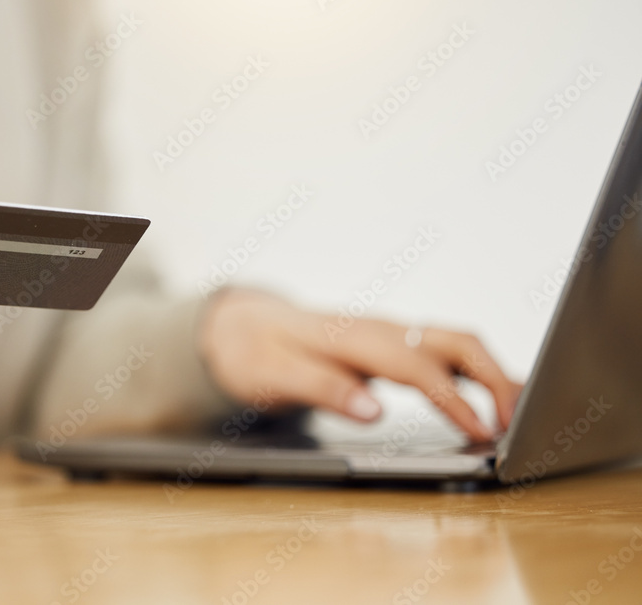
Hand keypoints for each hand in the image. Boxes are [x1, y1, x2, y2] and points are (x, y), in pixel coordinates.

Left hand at [199, 288, 521, 440]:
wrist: (240, 326)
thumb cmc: (255, 352)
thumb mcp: (273, 375)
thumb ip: (322, 389)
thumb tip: (374, 410)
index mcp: (351, 337)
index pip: (416, 364)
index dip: (453, 399)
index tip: (482, 432)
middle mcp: (377, 329)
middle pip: (453, 342)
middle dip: (494, 379)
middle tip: (519, 423)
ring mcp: (387, 333)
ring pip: (455, 343)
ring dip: (492, 374)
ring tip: (519, 415)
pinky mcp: (389, 344)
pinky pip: (443, 352)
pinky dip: (474, 373)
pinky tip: (489, 401)